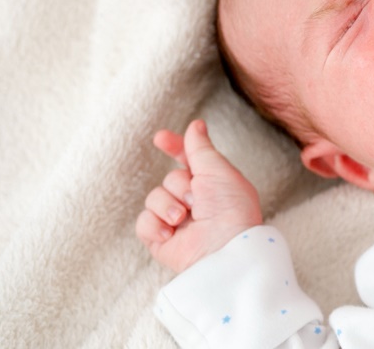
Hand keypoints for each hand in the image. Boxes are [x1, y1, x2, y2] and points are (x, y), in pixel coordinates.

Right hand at [136, 119, 262, 272]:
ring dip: (168, 205)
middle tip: (198, 200)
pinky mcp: (161, 240)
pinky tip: (170, 233)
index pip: (189, 160)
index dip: (175, 147)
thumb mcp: (218, 170)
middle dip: (180, 185)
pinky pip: (143, 222)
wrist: (223, 248)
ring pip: (154, 197)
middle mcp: (195, 202)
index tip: (160, 138)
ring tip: (184, 218)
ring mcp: (176, 221)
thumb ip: (201, 148)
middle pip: (170, 178)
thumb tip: (195, 125)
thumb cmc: (230, 209)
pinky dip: (155, 225)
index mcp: (212, 184)